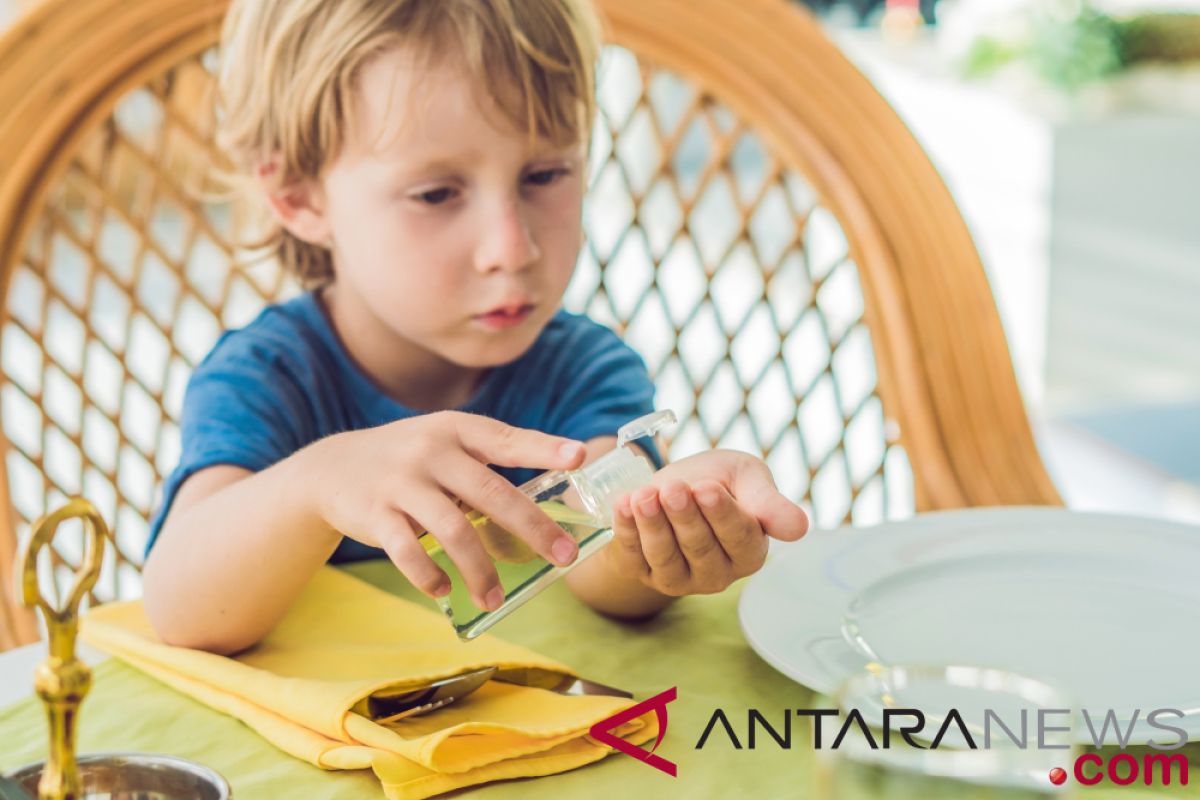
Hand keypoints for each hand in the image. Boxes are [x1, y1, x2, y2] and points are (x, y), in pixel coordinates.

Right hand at [309, 411, 585, 609]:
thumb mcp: (442, 444)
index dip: (543, 448)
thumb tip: (538, 512)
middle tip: (564, 557)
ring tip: (495, 599)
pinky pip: (408, 552)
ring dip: (480, 571)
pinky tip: (443, 590)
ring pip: (454, 531)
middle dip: (533, 528)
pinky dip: (429, 576)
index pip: (507, 439)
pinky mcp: (375, 514)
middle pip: (492, 493)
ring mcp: (402, 482)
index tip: (578, 457)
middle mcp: (432, 451)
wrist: (331, 468)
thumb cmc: (408, 460)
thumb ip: (482, 466)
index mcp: (456, 431)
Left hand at [604, 450, 807, 595]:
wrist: (671, 489)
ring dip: (653, 525)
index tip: (706, 489)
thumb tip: (799, 529)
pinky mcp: (645, 573)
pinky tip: (624, 504)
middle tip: (673, 488)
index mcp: (751, 551)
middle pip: (701, 548)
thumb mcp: (746, 478)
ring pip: (666, 556)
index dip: (721, 514)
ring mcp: (680, 579)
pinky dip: (626, 530)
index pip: (740, 538)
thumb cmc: (718, 482)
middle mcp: (718, 573)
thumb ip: (768, 501)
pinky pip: (634, 556)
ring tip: (644, 495)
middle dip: (684, 516)